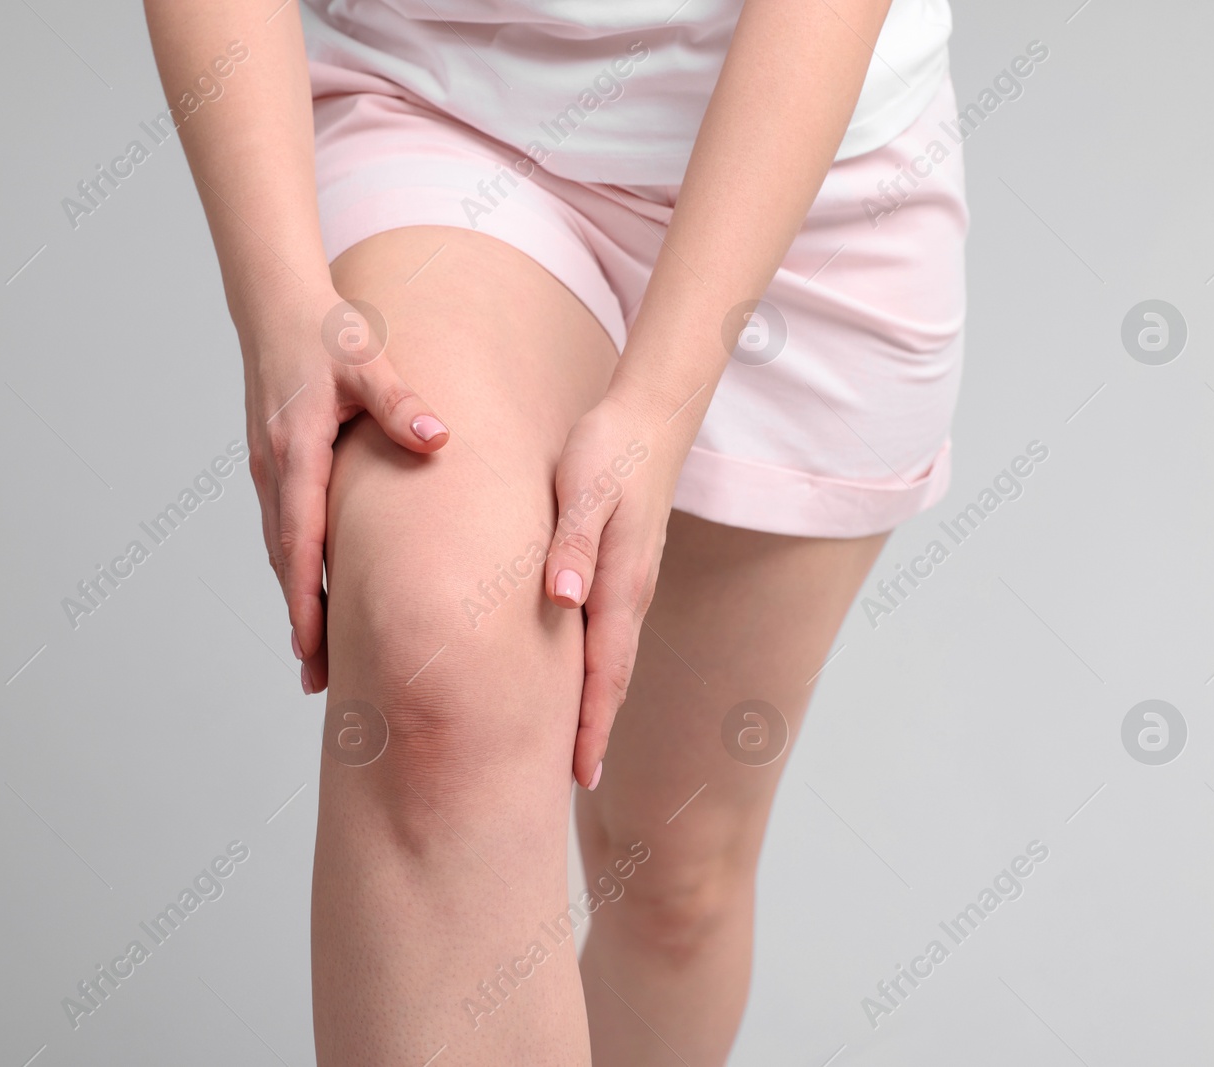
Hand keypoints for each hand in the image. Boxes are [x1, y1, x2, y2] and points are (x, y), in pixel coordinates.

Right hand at [243, 287, 450, 693]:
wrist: (276, 305)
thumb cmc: (325, 333)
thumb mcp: (367, 362)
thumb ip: (401, 404)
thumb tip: (437, 439)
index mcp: (295, 454)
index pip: (300, 543)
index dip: (306, 601)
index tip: (314, 649)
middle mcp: (273, 472)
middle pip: (285, 564)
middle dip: (300, 623)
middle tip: (319, 681)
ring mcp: (268, 473)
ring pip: (281, 553)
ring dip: (296, 604)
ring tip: (317, 658)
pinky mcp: (273, 469)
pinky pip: (284, 533)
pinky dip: (296, 572)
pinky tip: (316, 597)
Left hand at [542, 389, 692, 789]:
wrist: (649, 416)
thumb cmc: (609, 448)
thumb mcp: (583, 489)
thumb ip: (573, 544)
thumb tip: (564, 601)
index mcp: (620, 584)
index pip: (605, 672)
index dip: (591, 726)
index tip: (578, 775)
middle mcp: (631, 594)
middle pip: (613, 680)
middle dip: (595, 733)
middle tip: (574, 785)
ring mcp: (631, 585)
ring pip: (612, 661)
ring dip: (598, 707)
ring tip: (575, 749)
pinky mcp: (623, 571)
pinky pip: (609, 636)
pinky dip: (596, 672)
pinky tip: (580, 681)